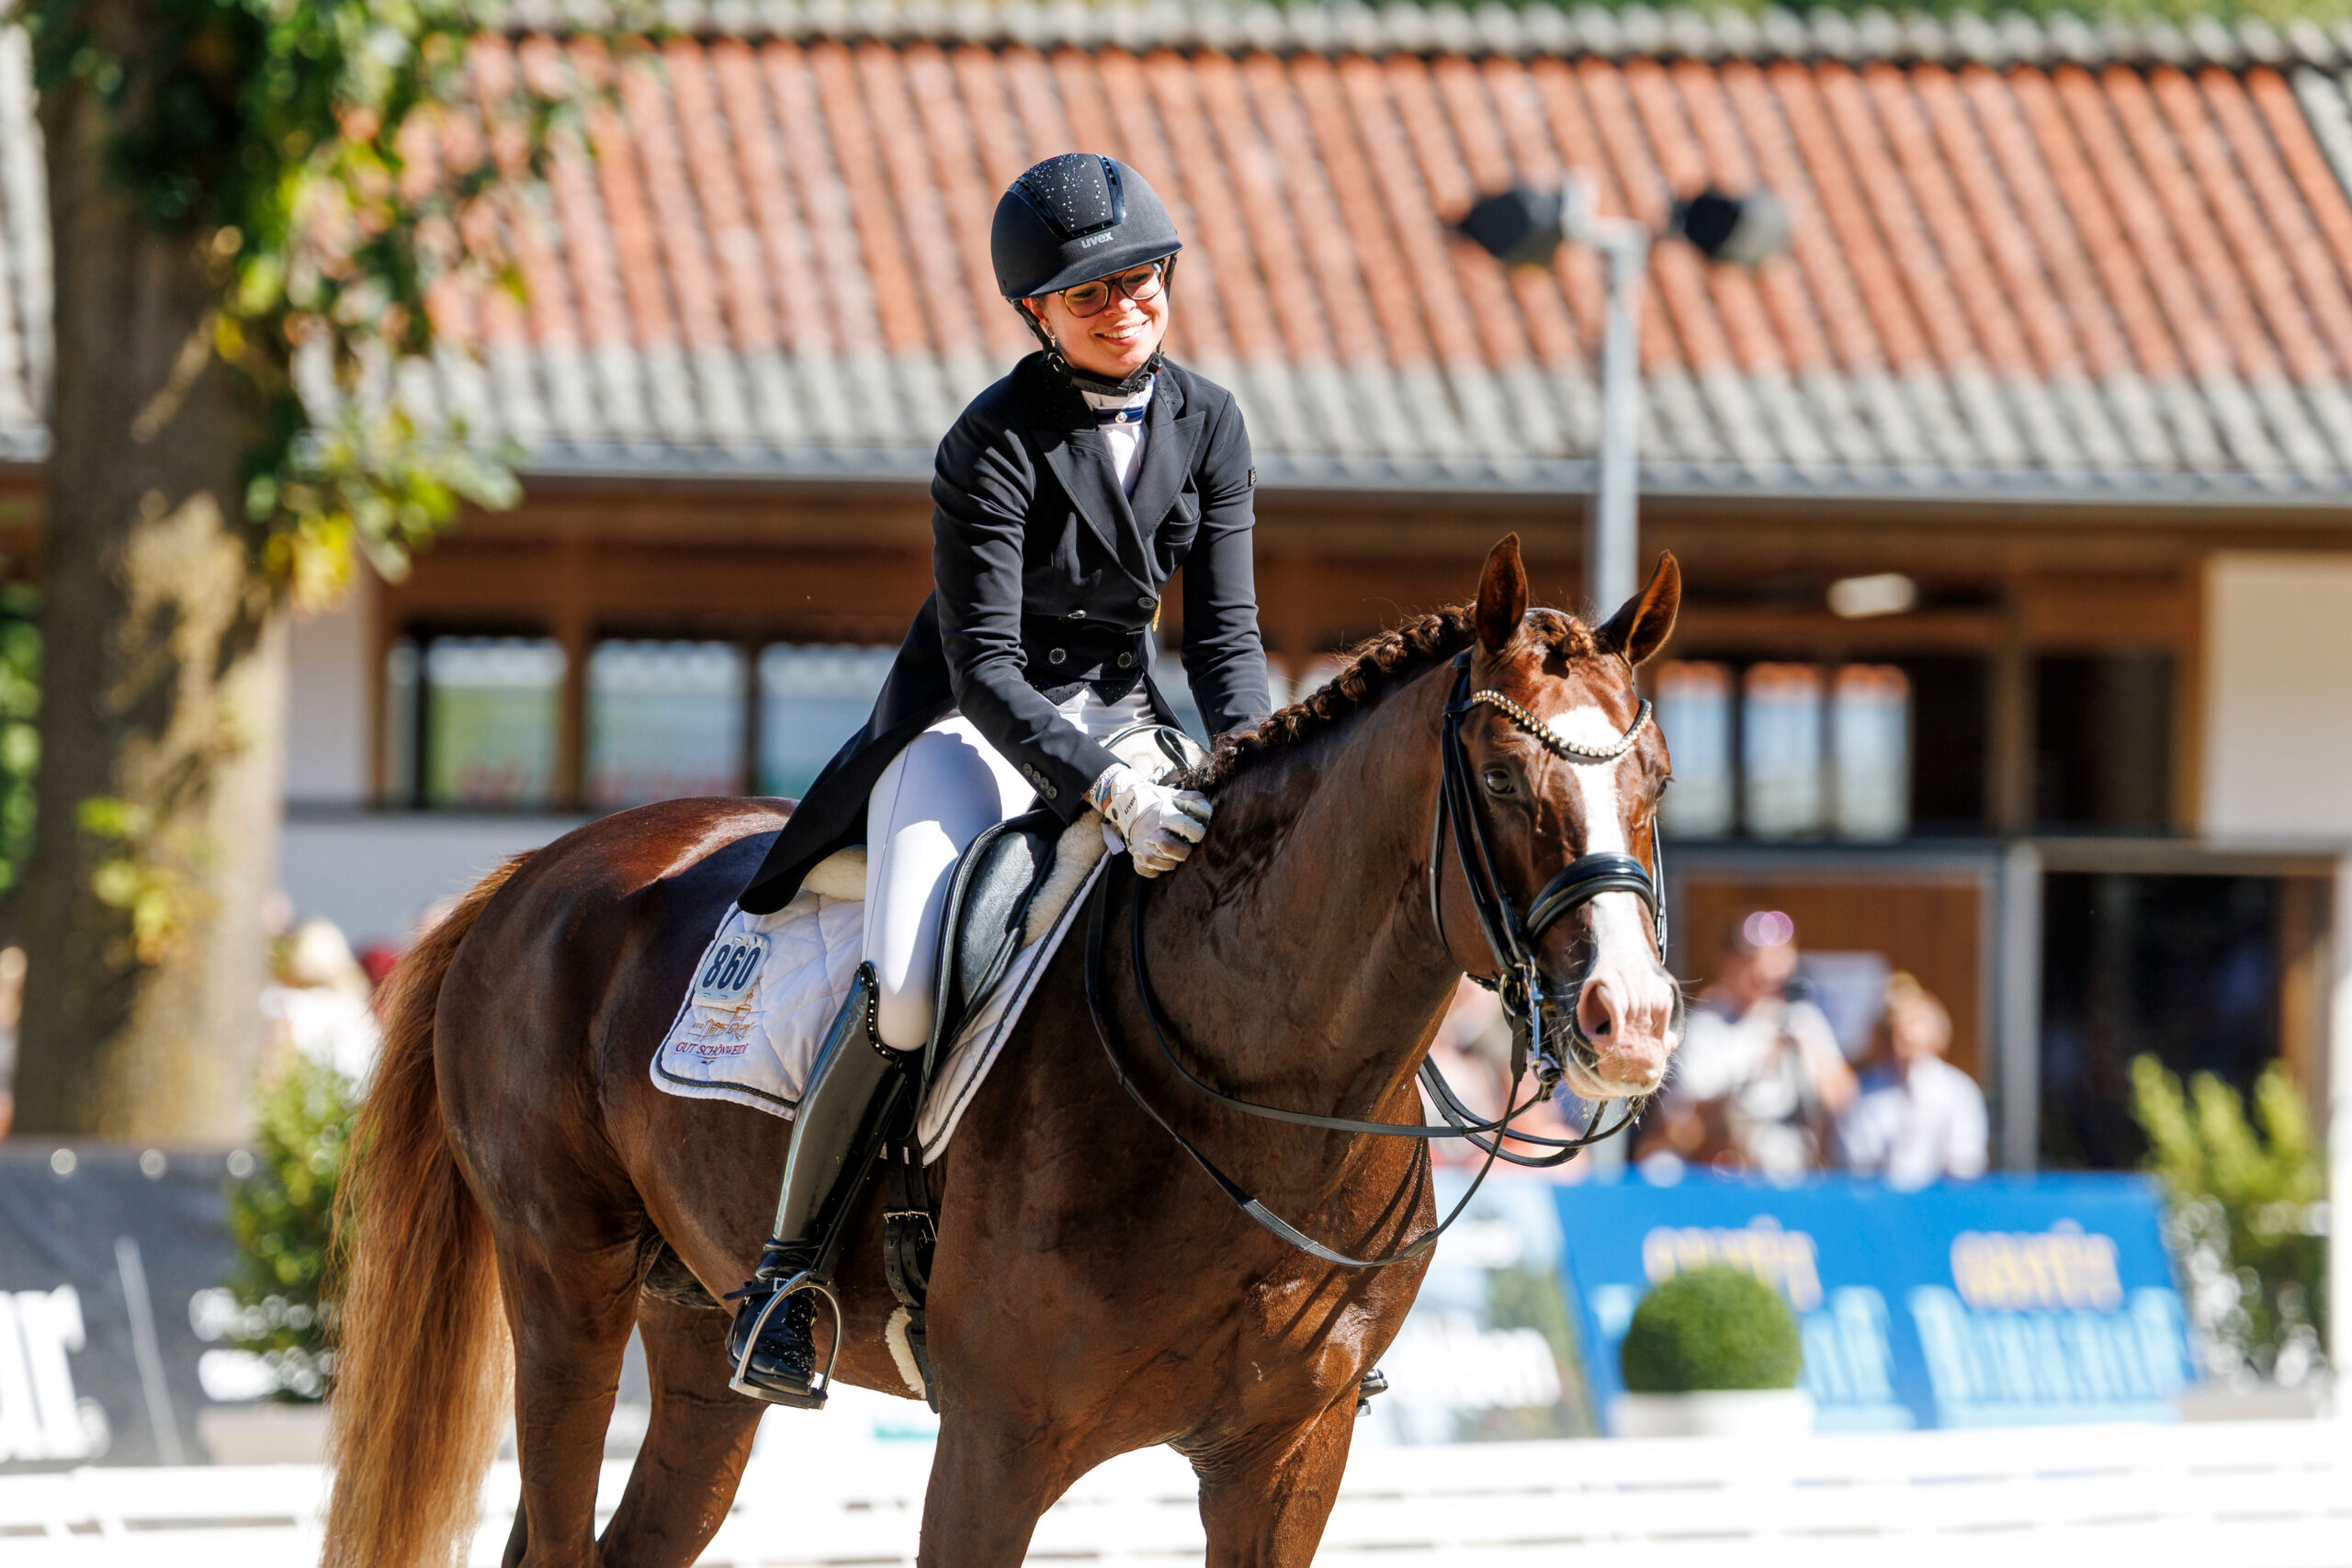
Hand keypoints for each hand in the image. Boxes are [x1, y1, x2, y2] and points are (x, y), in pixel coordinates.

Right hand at [1085, 762, 1211, 876]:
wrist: (1129, 802)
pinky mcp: (1134, 853)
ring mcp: (1140, 843)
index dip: (1197, 833)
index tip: (1198, 834)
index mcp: (1164, 814)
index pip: (1184, 826)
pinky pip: (1141, 868)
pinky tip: (1161, 864)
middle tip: (1187, 849)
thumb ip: (1196, 801)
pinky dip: (1153, 871)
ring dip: (1169, 863)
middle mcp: (1150, 830)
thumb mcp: (1177, 795)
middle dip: (1182, 852)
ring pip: (1153, 861)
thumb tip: (1209, 815)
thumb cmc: (1159, 801)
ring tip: (1175, 857)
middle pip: (1167, 846)